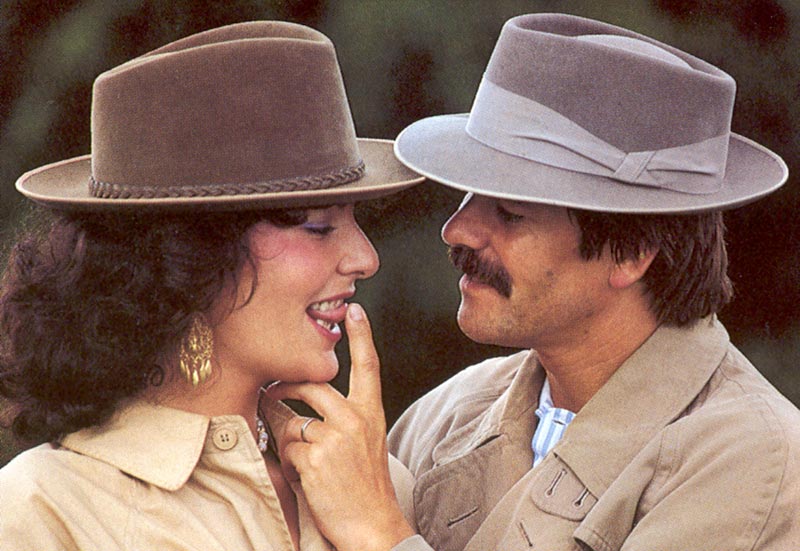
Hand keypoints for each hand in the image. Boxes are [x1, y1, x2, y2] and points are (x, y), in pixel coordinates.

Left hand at [265, 303, 414, 550]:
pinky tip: (303, 476)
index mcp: (371, 413)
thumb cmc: (366, 486)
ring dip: (283, 434)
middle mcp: (355, 419)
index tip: (355, 309)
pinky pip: (284, 448)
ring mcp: (334, 438)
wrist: (373, 526)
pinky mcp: (314, 459)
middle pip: (312, 385)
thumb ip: (341, 420)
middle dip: (285, 387)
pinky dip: (286, 461)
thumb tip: (298, 407)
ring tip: (295, 453)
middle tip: (272, 392)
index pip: (368, 365)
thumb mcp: (365, 444)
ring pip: (290, 420)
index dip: (361, 335)